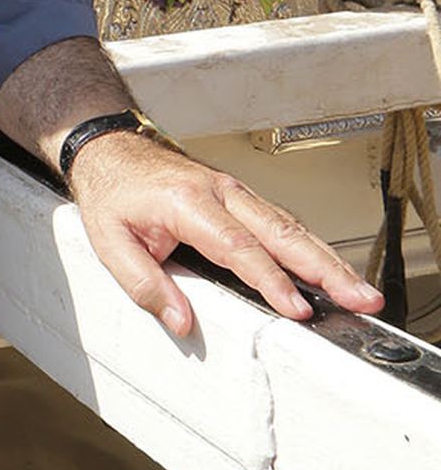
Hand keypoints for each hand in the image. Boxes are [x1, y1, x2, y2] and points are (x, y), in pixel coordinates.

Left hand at [68, 132, 384, 337]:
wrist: (109, 149)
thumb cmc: (112, 194)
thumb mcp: (110, 243)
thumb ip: (146, 285)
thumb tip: (182, 320)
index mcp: (188, 202)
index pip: (238, 247)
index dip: (271, 281)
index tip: (296, 308)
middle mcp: (220, 192)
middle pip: (282, 233)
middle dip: (325, 269)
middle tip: (359, 299)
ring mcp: (234, 191)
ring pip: (291, 226)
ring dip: (328, 260)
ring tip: (360, 292)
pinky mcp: (240, 198)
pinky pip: (281, 223)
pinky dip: (311, 248)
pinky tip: (331, 271)